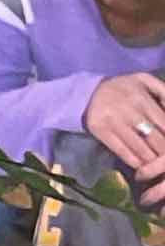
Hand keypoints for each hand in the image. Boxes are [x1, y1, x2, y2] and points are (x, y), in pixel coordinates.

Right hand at [82, 70, 164, 198]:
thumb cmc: (123, 88)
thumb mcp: (144, 80)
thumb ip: (163, 91)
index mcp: (141, 98)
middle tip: (164, 158)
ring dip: (151, 160)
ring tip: (155, 165)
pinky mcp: (100, 130)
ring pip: (140, 149)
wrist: (88, 91)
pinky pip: (122, 151)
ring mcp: (113, 121)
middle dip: (164, 153)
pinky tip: (140, 165)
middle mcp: (128, 110)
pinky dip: (134, 162)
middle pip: (155, 140)